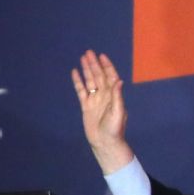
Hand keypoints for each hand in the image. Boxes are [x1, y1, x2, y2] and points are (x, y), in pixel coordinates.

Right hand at [71, 50, 133, 174]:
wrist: (105, 142)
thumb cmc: (114, 128)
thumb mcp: (118, 112)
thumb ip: (117, 97)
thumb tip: (119, 81)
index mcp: (114, 95)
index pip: (110, 77)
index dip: (107, 66)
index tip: (102, 56)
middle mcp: (105, 95)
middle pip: (99, 76)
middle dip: (94, 64)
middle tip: (89, 52)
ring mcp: (95, 100)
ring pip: (90, 81)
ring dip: (87, 70)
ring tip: (82, 58)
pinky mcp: (86, 106)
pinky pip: (81, 91)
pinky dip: (78, 81)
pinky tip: (75, 72)